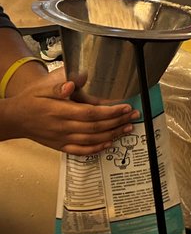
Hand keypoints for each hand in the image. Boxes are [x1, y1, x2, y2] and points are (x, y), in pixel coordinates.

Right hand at [3, 74, 137, 154]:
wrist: (14, 119)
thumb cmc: (30, 100)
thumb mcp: (42, 88)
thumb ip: (59, 85)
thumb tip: (75, 82)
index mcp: (60, 111)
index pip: (90, 113)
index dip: (110, 112)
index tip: (126, 107)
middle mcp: (63, 127)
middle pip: (95, 128)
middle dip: (118, 122)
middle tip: (134, 116)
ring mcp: (62, 138)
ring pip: (91, 140)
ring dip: (112, 135)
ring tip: (128, 128)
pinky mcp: (60, 146)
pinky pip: (80, 151)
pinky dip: (96, 149)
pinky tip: (109, 144)